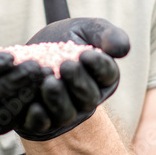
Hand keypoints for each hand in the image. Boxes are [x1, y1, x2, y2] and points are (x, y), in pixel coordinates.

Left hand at [15, 18, 130, 140]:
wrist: (33, 51)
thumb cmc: (65, 38)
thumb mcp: (86, 29)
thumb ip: (106, 35)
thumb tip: (122, 50)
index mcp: (103, 78)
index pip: (107, 76)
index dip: (99, 67)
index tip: (86, 55)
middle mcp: (86, 100)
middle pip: (88, 98)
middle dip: (78, 83)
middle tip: (66, 65)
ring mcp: (64, 113)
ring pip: (66, 114)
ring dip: (58, 100)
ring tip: (49, 82)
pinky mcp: (41, 121)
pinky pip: (42, 125)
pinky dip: (39, 118)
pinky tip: (34, 105)